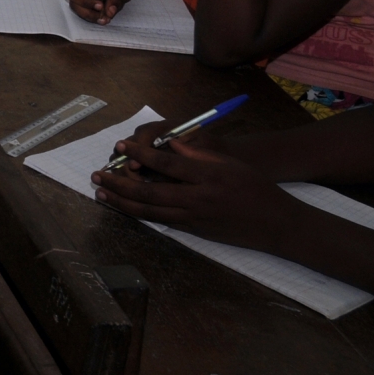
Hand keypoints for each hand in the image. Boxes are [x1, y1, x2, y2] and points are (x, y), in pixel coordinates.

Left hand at [91, 133, 295, 254]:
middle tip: (97, 175)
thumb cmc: (255, 186)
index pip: (165, 162)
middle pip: (149, 190)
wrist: (276, 224)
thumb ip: (196, 153)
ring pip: (149, 210)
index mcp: (207, 175)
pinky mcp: (194, 231)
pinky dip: (139, 213)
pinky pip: (160, 221)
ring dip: (121, 202)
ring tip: (101, 193)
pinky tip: (124, 207)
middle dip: (118, 183)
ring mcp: (194, 217)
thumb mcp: (229, 163)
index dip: (139, 154)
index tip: (120, 146)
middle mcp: (197, 198)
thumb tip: (167, 143)